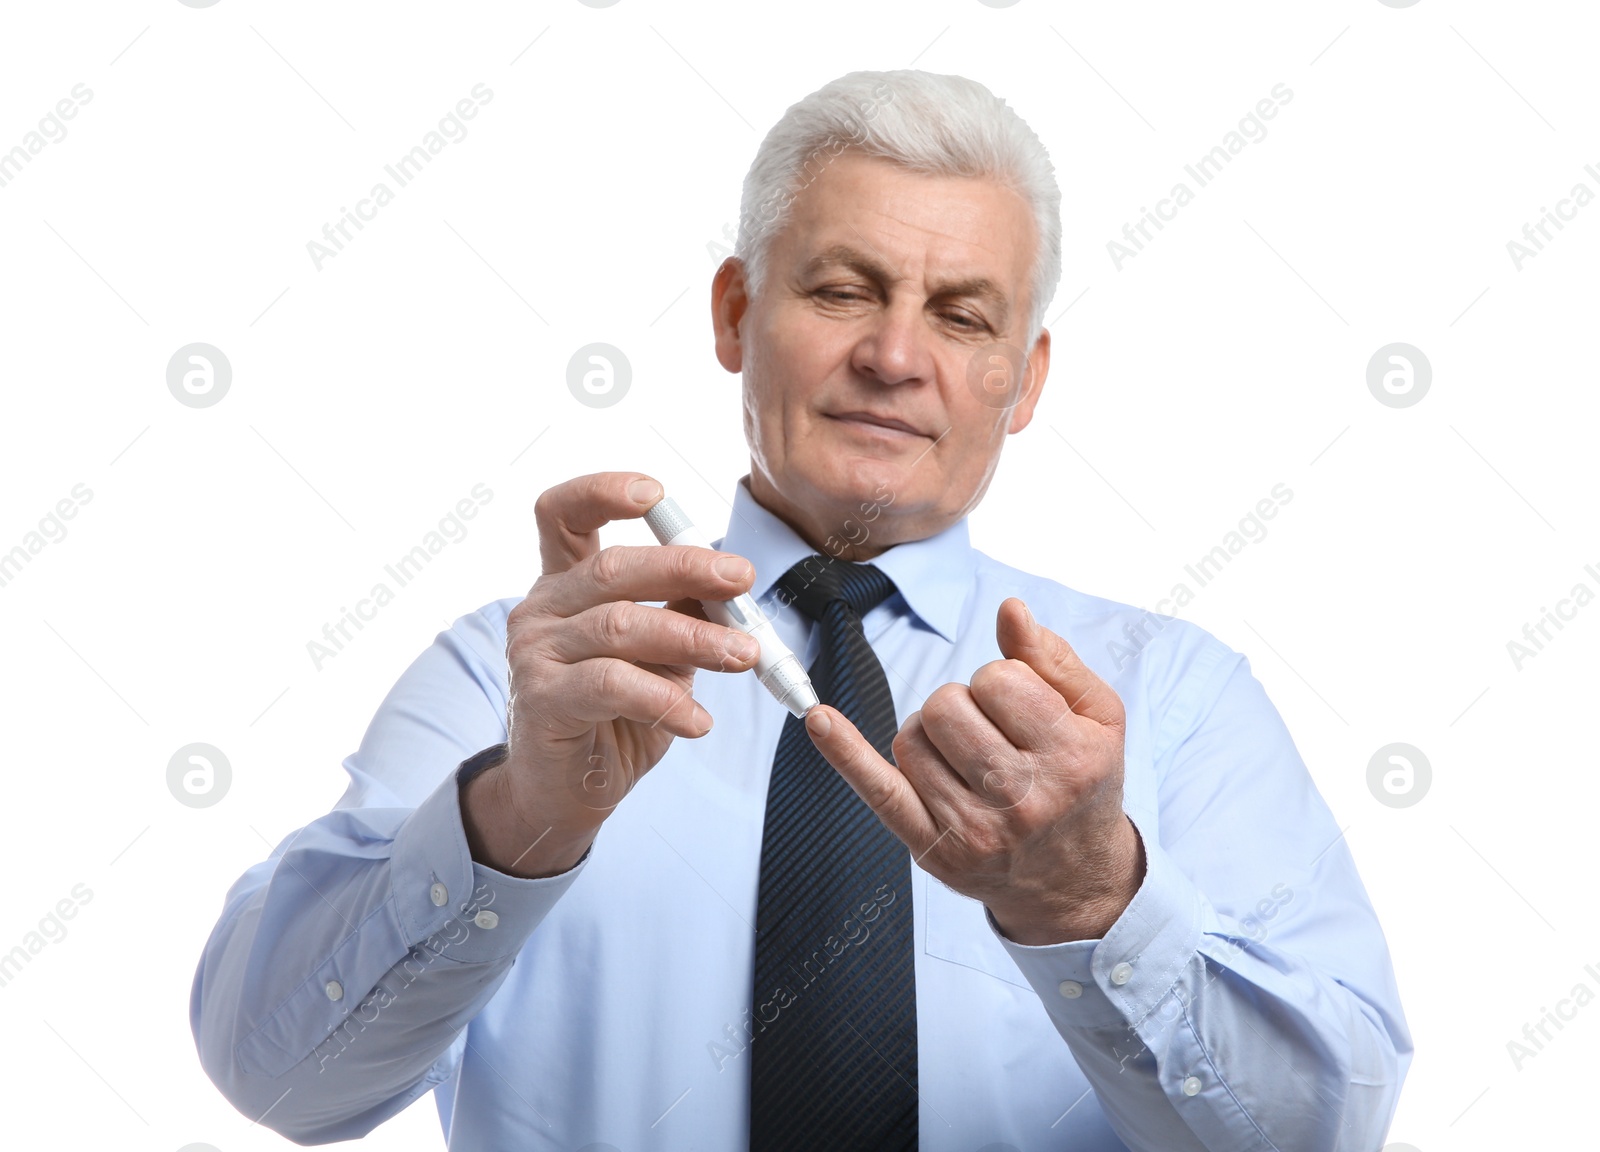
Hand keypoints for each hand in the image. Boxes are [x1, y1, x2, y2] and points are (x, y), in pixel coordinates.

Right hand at [461, 471, 759, 877]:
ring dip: (694, 640)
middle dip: (685, 567)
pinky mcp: (541, 699)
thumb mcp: (658, 656)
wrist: (565, 793)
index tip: (657, 493)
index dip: (603, 490)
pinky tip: (698, 721)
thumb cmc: (615, 717)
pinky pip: (611, 685)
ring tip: (745, 658)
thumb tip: (732, 584)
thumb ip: (682, 613)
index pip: (564, 515)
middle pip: (611, 566)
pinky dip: (665, 699)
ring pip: (621, 625)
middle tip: (742, 580)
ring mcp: (535, 652)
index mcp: (566, 583)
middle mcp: (542, 608)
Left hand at [804, 597, 1144, 944]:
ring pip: (911, 738)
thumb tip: (1010, 609)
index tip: (1016, 708)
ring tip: (966, 758)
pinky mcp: (934, 847)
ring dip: (930, 734)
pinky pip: (878, 790)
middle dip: (961, 704)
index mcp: (1071, 757)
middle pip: (945, 706)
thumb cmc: (1083, 783)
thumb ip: (1053, 659)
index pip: (998, 680)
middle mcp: (1023, 798)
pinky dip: (844, 752)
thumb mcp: (1097, 718)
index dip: (1000, 681)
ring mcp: (974, 828)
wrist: (1073, 878)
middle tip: (989, 734)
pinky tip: (819, 719)